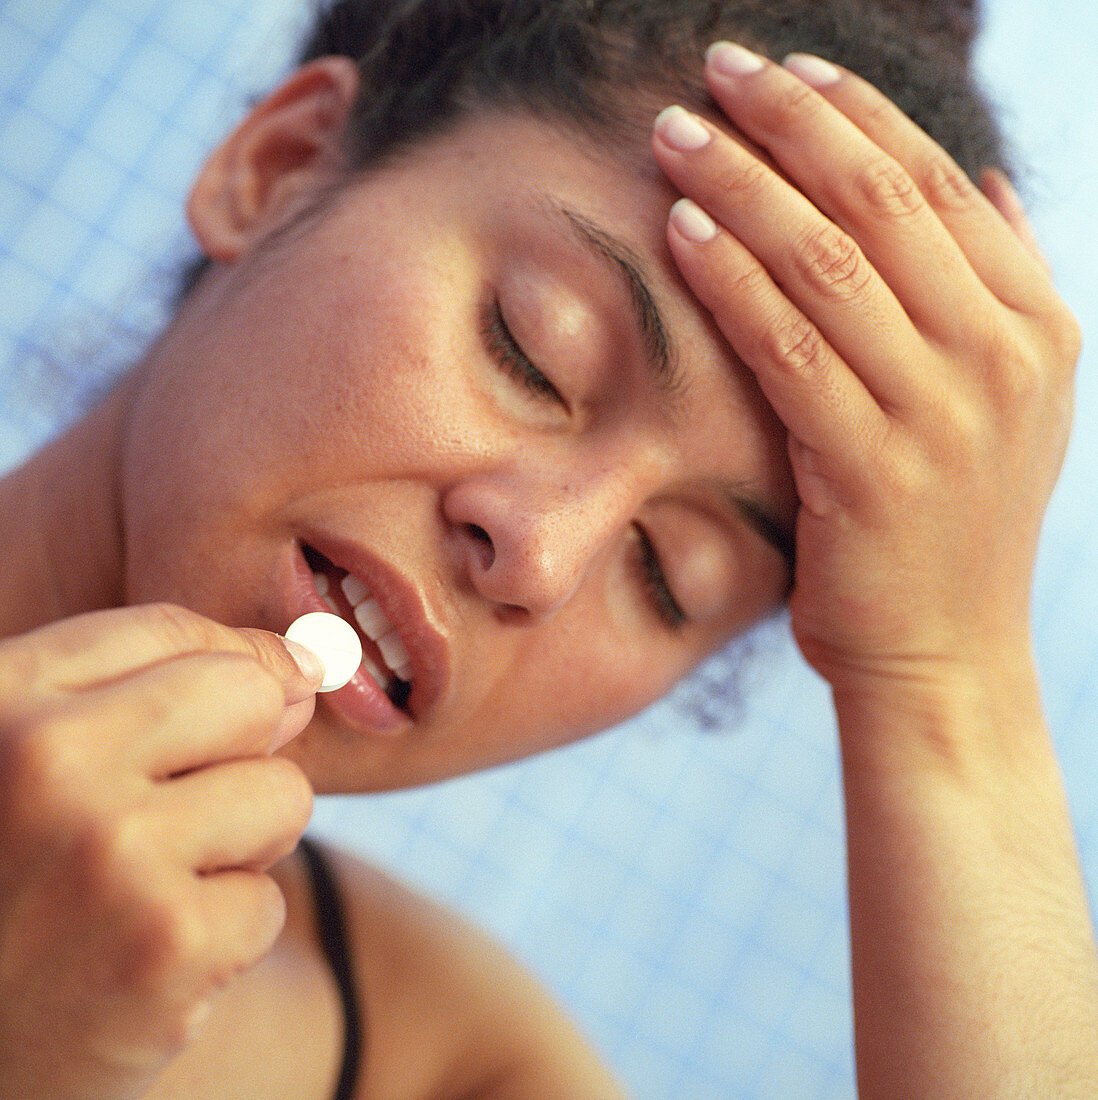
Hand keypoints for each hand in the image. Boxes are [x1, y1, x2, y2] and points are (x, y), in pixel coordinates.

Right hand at [0, 605, 319, 1099]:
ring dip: (238, 851)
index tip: (229, 716)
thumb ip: (148, 688)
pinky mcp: (164, 947)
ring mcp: (108, 852)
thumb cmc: (9, 887)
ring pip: (283, 795)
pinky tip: (143, 964)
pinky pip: (269, 902)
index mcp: (0, 697)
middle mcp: (44, 761)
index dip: (226, 667)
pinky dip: (222, 939)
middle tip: (168, 821)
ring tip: (146, 895)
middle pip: (251, 697)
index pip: (174, 630)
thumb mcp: (28, 761)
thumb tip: (304, 663)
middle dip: (240, 755)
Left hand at [652, 46, 1079, 699]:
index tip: (780, 71)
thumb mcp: (1001, 405)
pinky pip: (789, 348)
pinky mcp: (874, 468)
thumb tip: (978, 182)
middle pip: (881, 201)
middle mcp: (1001, 355)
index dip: (853, 114)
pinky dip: (733, 281)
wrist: (942, 655)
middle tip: (713, 71)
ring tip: (674, 134)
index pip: (936, 183)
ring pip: (830, 262)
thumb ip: (993, 289)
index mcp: (1034, 324)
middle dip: (788, 123)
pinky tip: (681, 229)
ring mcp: (945, 412)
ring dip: (744, 184)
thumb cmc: (944, 529)